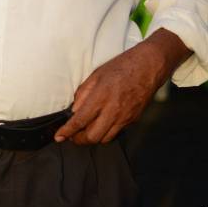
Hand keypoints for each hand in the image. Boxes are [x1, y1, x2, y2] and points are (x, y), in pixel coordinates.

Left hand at [54, 29, 187, 144]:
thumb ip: (83, 94)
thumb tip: (74, 110)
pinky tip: (102, 124)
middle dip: (79, 140)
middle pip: (92, 137)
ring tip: (85, 131)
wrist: (148, 67)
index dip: (67, 132)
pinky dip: (106, 132)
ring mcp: (124, 117)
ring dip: (93, 138)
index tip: (58, 137)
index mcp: (101, 97)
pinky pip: (116, 132)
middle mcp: (113, 110)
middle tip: (72, 135)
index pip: (80, 121)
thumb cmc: (121, 67)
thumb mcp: (96, 75)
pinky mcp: (133, 120)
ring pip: (104, 139)